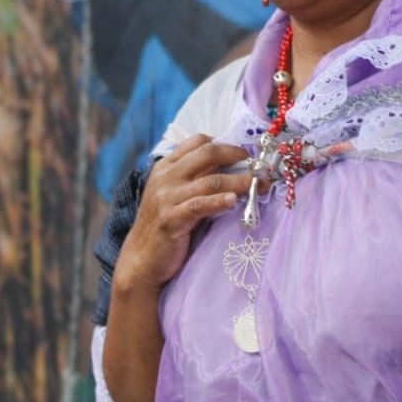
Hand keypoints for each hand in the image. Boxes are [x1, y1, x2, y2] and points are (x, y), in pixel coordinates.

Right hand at [114, 134, 254, 291]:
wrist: (141, 259)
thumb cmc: (165, 226)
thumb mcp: (175, 195)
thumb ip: (195, 179)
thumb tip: (234, 170)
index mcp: (166, 166)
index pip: (198, 142)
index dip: (225, 144)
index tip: (246, 153)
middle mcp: (165, 177)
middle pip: (208, 154)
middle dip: (237, 156)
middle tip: (259, 166)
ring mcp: (166, 198)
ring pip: (211, 181)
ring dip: (240, 181)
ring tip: (260, 185)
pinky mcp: (171, 220)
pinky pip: (200, 205)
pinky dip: (219, 201)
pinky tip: (234, 201)